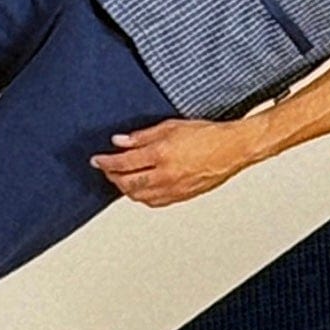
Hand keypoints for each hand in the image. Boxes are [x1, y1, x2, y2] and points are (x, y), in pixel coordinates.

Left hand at [92, 117, 263, 206]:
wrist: (232, 149)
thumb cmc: (208, 135)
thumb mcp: (171, 126)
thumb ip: (142, 136)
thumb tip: (120, 142)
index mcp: (161, 154)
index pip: (123, 163)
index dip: (106, 162)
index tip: (97, 160)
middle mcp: (165, 175)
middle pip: (127, 183)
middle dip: (112, 176)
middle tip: (106, 169)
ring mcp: (173, 189)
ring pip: (139, 196)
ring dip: (125, 188)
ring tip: (121, 178)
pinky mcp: (181, 197)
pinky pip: (154, 202)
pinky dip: (142, 196)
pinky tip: (140, 189)